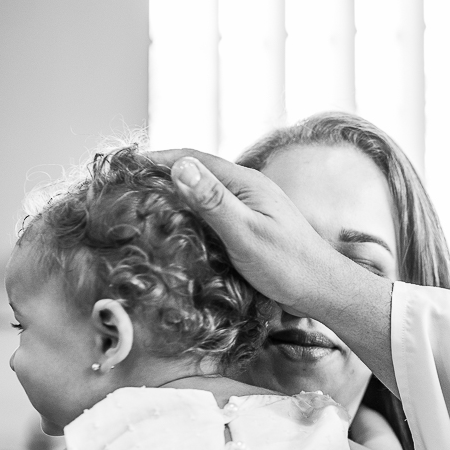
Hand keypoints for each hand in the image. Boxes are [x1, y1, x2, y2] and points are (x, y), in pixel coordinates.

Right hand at [147, 148, 397, 395]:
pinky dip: (192, 215)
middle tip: (127, 185)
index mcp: (246, 182)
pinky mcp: (252, 228)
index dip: (158, 158)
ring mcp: (252, 208)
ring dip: (177, 194)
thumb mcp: (245, 233)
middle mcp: (249, 189)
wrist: (323, 290)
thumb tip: (179, 166)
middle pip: (198, 173)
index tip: (126, 167)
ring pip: (206, 194)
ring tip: (144, 204)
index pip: (194, 158)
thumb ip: (213, 201)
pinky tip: (179, 229)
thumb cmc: (289, 265)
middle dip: (163, 174)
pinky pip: (215, 213)